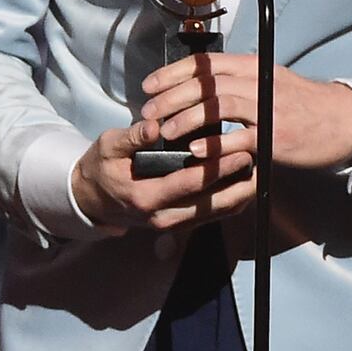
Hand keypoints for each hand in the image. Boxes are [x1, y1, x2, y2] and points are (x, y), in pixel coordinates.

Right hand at [71, 115, 254, 232]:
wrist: (90, 199)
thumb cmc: (101, 167)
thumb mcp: (108, 145)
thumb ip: (132, 136)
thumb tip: (154, 125)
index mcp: (145, 197)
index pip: (190, 183)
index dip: (218, 169)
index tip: (241, 152)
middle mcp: (162, 217)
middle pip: (212, 206)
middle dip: (240, 185)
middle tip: (261, 161)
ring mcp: (173, 224)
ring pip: (217, 214)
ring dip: (241, 194)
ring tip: (260, 169)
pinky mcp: (180, 223)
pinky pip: (212, 215)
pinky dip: (231, 199)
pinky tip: (245, 180)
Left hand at [141, 53, 351, 171]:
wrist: (345, 120)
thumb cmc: (305, 106)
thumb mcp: (271, 82)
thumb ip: (240, 83)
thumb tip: (202, 88)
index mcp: (254, 67)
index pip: (206, 63)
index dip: (173, 72)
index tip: (149, 85)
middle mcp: (259, 81)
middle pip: (207, 82)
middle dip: (172, 96)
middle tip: (149, 113)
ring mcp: (269, 107)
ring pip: (220, 104)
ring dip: (188, 117)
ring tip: (166, 130)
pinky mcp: (277, 136)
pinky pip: (241, 138)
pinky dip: (217, 144)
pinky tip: (197, 151)